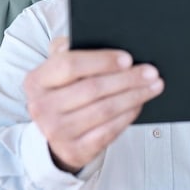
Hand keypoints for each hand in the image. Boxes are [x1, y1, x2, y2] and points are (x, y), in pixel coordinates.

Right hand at [23, 37, 163, 172]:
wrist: (55, 130)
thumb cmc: (63, 89)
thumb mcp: (58, 67)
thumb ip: (69, 49)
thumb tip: (99, 39)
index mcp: (36, 80)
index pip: (69, 65)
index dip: (101, 61)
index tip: (128, 58)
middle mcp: (41, 107)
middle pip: (92, 89)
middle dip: (127, 79)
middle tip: (151, 72)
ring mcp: (56, 132)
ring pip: (104, 110)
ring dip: (134, 96)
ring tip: (153, 86)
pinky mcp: (73, 150)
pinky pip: (108, 130)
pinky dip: (128, 115)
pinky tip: (139, 104)